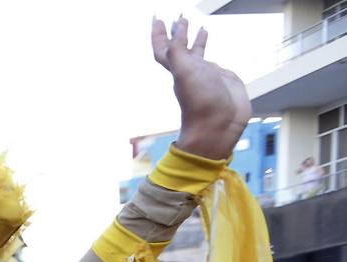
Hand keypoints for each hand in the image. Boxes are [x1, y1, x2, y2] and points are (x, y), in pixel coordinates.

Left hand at [152, 16, 250, 160]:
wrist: (219, 126)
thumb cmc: (200, 103)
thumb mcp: (185, 72)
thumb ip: (177, 51)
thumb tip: (174, 28)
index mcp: (178, 68)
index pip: (163, 48)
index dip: (159, 34)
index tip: (157, 18)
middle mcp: (190, 71)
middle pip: (179, 48)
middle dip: (177, 32)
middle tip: (177, 18)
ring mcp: (205, 75)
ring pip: (197, 54)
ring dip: (195, 41)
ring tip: (199, 27)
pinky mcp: (221, 80)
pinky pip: (213, 62)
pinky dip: (213, 55)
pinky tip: (216, 56)